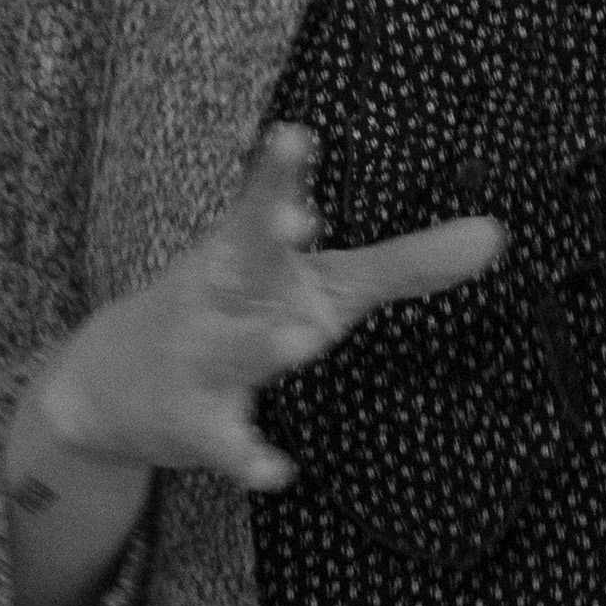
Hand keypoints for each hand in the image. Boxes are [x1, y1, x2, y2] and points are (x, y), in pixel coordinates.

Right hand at [33, 125, 501, 490]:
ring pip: (238, 350)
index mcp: (252, 250)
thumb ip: (406, 262)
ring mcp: (205, 356)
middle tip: (300, 215)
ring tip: (302, 338)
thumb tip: (498, 234)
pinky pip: (227, 440)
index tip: (294, 133)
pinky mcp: (196, 419)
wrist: (107, 384)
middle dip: (266, 229)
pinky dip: (250, 456)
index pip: (264, 200)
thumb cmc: (238, 311)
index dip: (278, 170)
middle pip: (246, 254)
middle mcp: (227, 292)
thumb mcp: (319, 282)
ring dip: (266, 344)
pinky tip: (278, 472)